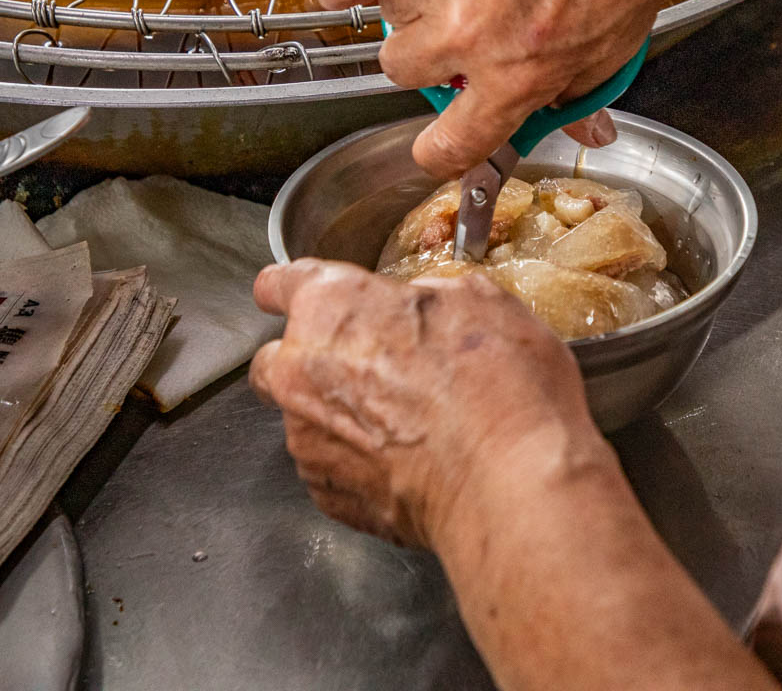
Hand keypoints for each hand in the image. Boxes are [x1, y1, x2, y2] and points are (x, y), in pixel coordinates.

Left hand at [250, 258, 604, 549]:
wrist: (507, 484)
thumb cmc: (497, 386)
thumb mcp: (481, 302)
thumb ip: (431, 296)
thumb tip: (425, 308)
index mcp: (330, 308)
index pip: (280, 284)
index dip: (287, 287)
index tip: (289, 294)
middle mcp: (301, 373)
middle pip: (274, 360)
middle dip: (307, 360)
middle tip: (364, 365)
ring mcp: (309, 441)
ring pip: (304, 421)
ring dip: (340, 417)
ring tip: (406, 424)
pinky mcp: (329, 497)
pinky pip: (332, 471)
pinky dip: (361, 465)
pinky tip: (410, 462)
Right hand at [312, 0, 736, 177]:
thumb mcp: (615, 46)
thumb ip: (579, 94)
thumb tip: (585, 131)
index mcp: (517, 77)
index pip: (448, 147)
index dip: (441, 148)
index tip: (442, 137)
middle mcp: (467, 34)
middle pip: (401, 70)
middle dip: (429, 52)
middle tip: (463, 20)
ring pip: (387, 15)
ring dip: (412, 1)